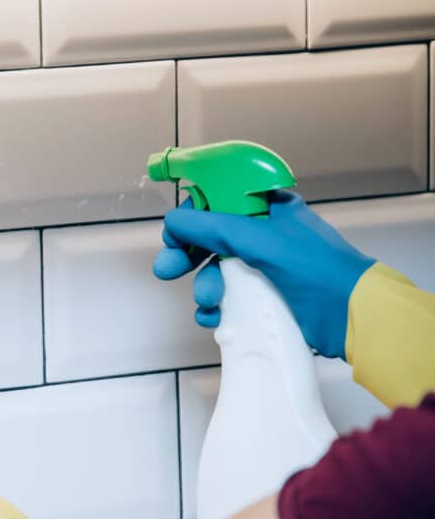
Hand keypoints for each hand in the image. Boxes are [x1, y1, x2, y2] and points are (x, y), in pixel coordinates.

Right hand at [152, 191, 374, 358]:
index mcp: (268, 209)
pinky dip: (216, 308)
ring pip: (216, 271)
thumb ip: (211, 227)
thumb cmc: (313, 269)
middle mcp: (264, 234)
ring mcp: (264, 268)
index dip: (192, 215)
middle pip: (210, 239)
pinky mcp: (264, 298)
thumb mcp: (258, 239)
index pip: (218, 200)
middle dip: (187, 256)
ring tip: (208, 302)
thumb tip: (172, 221)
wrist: (352, 317)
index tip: (173, 235)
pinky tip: (213, 318)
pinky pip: (228, 298)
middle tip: (165, 271)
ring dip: (204, 286)